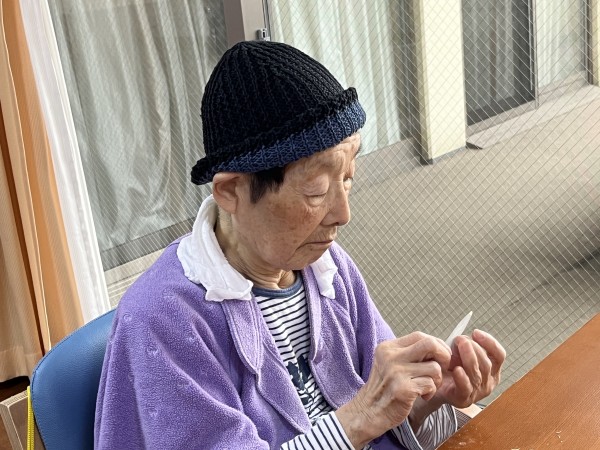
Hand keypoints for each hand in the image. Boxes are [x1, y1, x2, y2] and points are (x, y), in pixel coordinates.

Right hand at [336, 332, 451, 448]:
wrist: (369, 412)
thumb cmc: (384, 388)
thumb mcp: (388, 363)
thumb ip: (408, 353)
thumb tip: (437, 347)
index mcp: (387, 348)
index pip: (419, 336)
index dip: (436, 344)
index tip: (441, 355)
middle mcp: (390, 357)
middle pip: (429, 344)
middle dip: (444, 355)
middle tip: (444, 367)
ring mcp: (396, 372)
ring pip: (434, 367)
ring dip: (437, 380)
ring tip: (427, 387)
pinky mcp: (404, 389)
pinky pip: (431, 384)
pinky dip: (431, 392)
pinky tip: (422, 396)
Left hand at [427, 329, 505, 412]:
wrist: (435, 385)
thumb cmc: (449, 367)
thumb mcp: (460, 353)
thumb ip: (465, 346)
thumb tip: (463, 338)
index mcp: (492, 370)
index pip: (499, 355)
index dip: (490, 343)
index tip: (476, 332)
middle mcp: (488, 382)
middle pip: (487, 364)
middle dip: (473, 348)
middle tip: (460, 339)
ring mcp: (477, 392)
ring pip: (477, 375)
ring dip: (468, 358)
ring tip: (457, 347)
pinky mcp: (463, 399)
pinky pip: (466, 388)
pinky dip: (462, 378)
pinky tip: (457, 369)